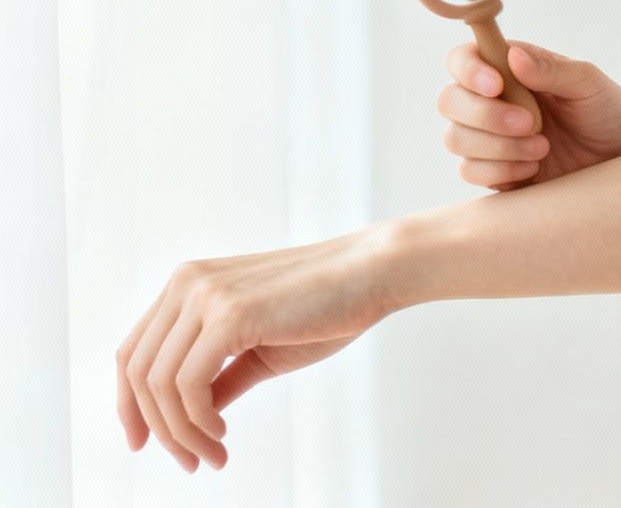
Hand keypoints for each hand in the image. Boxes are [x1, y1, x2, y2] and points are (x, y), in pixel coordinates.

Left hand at [116, 225, 399, 473]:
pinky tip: (222, 435)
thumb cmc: (327, 308)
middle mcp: (186, 284)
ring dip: (181, 432)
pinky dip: (198, 420)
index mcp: (188, 284)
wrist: (374, 274)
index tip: (145, 442)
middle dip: (159, 428)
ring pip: (159, 383)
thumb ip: (220, 377)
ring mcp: (204, 295)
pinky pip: (189, 384)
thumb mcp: (259, 349)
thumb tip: (192, 418)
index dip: (130, 404)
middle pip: (138, 372)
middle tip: (191, 462)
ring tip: (212, 456)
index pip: (133, 351)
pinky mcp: (229, 313)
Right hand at [439, 40, 620, 189]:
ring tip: (542, 148)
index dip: (468, 70)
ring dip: (498, 146)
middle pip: (450, 101)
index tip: (497, 85)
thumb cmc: (607, 112)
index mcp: (509, 69)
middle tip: (531, 124)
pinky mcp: (494, 170)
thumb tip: (514, 57)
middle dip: (486, 115)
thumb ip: (553, 69)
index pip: (463, 59)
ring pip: (456, 139)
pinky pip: (470, 171)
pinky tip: (533, 168)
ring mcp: (488, 137)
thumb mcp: (589, 84)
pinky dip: (500, 170)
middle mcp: (491, 100)